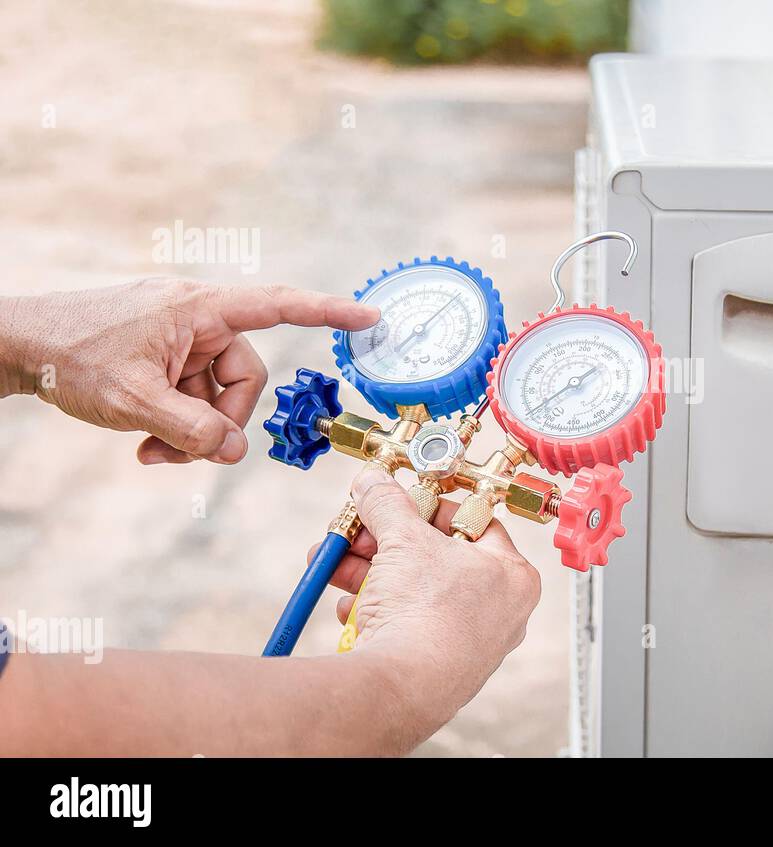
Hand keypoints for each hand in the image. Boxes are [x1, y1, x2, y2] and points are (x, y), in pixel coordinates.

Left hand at [0, 279, 377, 463]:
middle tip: (185, 453)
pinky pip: (192, 394)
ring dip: (193, 430)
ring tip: (151, 452)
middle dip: (221, 420)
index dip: (327, 312)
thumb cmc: (68, 356)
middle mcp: (196, 317)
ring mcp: (179, 337)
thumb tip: (235, 453)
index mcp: (198, 308)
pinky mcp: (163, 354)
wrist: (14, 345)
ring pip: (217, 393)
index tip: (370, 316)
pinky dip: (177, 422)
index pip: (277, 306)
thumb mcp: (132, 401)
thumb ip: (191, 429)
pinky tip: (145, 442)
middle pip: (244, 376)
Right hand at [312, 466, 540, 736]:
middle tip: (359, 531)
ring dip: (371, 575)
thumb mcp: (403, 539)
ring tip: (336, 564)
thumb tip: (373, 483)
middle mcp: (500, 612)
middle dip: (387, 543)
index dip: (431, 507)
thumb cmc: (427, 614)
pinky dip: (376, 613)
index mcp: (513, 575)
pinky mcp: (438, 668)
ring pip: (416, 593)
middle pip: (437, 558)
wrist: (401, 687)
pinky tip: (348, 609)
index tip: (399, 502)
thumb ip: (388, 504)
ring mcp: (470, 643)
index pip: (474, 522)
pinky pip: (407, 627)